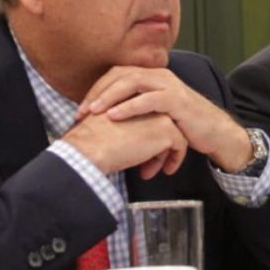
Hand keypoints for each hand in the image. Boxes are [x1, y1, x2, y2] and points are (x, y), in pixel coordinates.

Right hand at [63, 109, 187, 177]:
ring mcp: (159, 114)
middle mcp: (148, 102)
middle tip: (145, 166)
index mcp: (132, 99)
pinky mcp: (166, 130)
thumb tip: (132, 139)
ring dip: (162, 155)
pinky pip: (180, 146)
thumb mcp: (108, 124)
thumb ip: (124, 125)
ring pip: (172, 136)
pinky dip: (174, 159)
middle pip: (160, 126)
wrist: (89, 147)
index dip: (144, 137)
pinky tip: (165, 171)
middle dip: (155, 148)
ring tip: (148, 170)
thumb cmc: (90, 139)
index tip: (136, 153)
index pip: (147, 118)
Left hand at [76, 66, 253, 172]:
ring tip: (93, 112)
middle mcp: (159, 76)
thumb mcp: (155, 113)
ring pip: (132, 82)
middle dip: (97, 93)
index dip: (96, 89)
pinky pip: (149, 99)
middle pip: (120, 75)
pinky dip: (129, 107)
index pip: (116, 74)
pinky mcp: (177, 101)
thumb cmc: (182, 125)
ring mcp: (169, 86)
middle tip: (80, 112)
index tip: (80, 109)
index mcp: (151, 77)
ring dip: (109, 97)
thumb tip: (107, 120)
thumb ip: (136, 108)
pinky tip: (114, 116)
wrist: (214, 132)